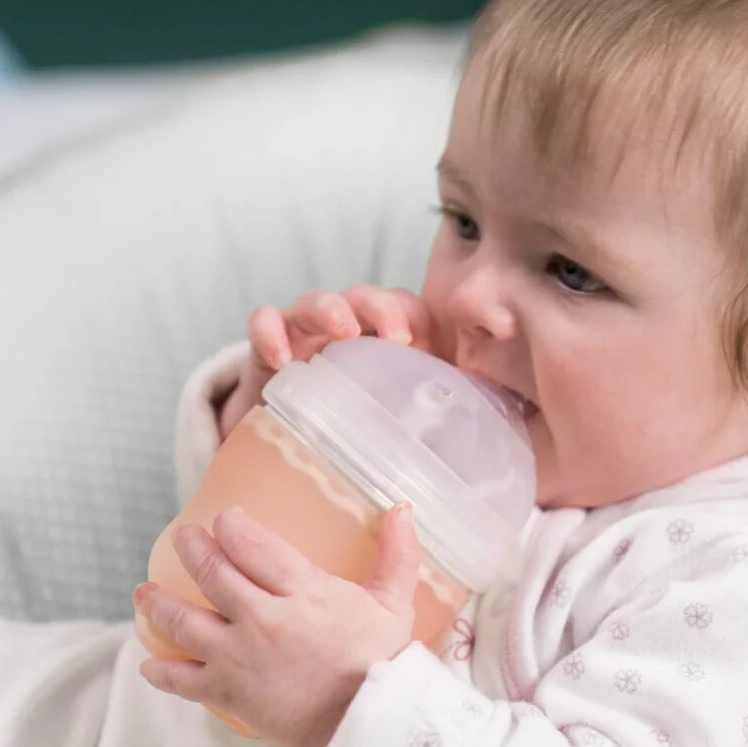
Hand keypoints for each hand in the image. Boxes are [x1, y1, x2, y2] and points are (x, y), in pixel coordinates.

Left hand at [133, 502, 419, 746]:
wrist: (368, 728)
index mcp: (303, 591)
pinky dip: (162, 672)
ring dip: (159, 604)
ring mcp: (240, 657)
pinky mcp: (229, 693)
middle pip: (212, 574)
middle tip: (182, 537)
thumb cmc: (382, 663)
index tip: (225, 519)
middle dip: (191, 549)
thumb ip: (397, 555)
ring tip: (144, 592)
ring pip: (184, 622)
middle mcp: (263, 618)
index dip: (232, 527)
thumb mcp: (394, 604)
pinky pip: (183, 681)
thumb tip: (403, 509)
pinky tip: (150, 663)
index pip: (252, 545)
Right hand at [218, 287, 434, 438]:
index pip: (406, 309)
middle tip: (397, 337)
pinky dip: (271, 333)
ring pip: (317, 301)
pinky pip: (264, 323)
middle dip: (383, 309)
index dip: (419, 317)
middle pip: (365, 299)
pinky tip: (284, 362)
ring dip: (333, 310)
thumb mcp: (397, 422)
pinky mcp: (267, 348)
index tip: (429, 346)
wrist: (293, 447)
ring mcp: (305, 335)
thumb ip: (434, 416)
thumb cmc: (356, 431)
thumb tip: (482, 432)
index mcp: (382, 342)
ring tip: (344, 332)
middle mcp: (346, 331)